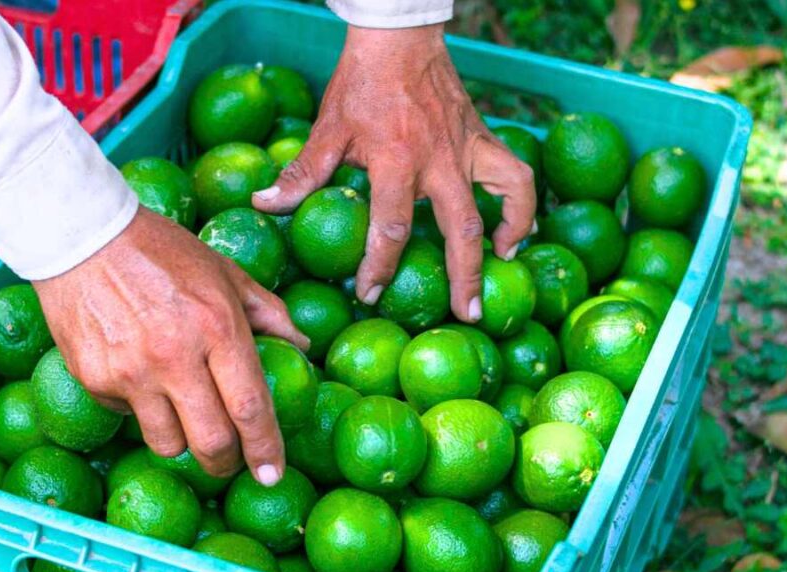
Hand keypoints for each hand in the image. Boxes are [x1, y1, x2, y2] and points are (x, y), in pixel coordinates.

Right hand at [32, 208, 309, 483]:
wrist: (80, 236)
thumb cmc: (161, 251)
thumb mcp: (224, 271)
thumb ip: (267, 311)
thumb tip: (302, 346)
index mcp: (216, 327)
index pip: (250, 408)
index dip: (265, 449)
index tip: (272, 474)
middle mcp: (174, 356)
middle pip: (211, 442)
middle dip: (225, 463)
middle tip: (228, 462)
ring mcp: (130, 371)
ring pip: (167, 443)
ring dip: (182, 441)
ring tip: (183, 418)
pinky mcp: (95, 379)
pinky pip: (128, 416)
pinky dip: (141, 409)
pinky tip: (139, 376)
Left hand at [252, 24, 535, 322]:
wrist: (399, 40)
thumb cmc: (360, 85)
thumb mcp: (327, 128)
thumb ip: (301, 172)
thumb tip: (263, 203)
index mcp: (396, 160)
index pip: (391, 226)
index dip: (379, 266)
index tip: (370, 294)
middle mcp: (439, 160)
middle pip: (460, 228)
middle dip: (463, 276)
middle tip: (463, 315)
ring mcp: (467, 150)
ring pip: (501, 200)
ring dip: (506, 239)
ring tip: (499, 272)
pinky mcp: (484, 139)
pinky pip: (517, 175)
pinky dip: (522, 205)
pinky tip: (513, 231)